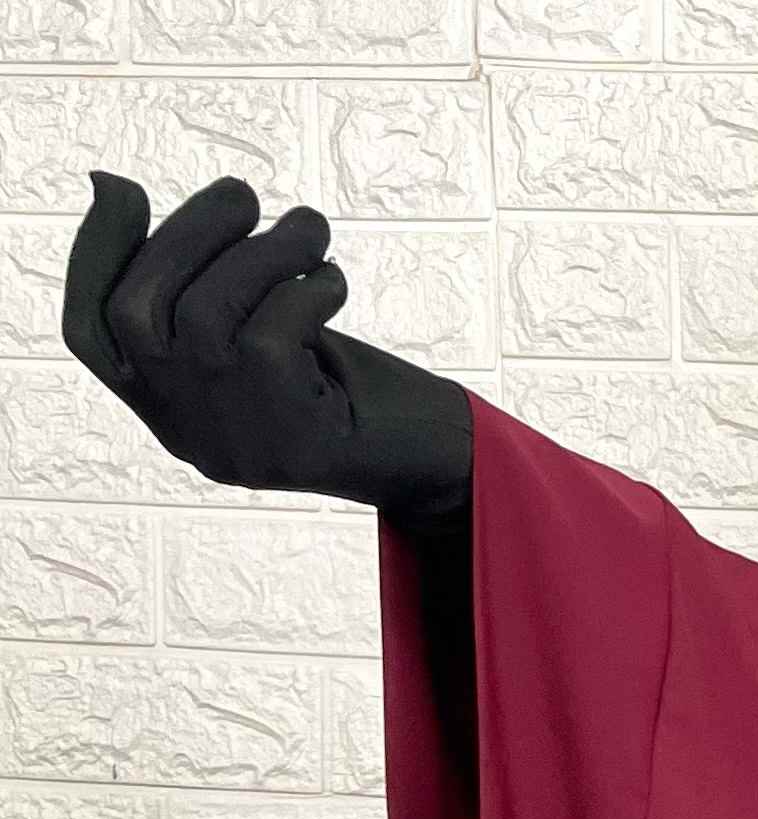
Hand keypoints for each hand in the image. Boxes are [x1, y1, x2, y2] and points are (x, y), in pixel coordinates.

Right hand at [63, 172, 472, 529]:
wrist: (438, 466)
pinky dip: (304, 288)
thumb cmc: (345, 388)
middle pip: (138, 310)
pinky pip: (271, 330)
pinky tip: (332, 282)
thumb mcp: (257, 331)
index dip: (92, 254)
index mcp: (168, 413)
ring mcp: (233, 441)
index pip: (89, 332)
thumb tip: (108, 183)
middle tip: (247, 197)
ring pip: (206, 311)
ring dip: (262, 250)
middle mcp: (187, 433)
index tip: (126, 190)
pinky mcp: (288, 441)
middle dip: (188, 233)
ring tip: (310, 231)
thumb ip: (196, 282)